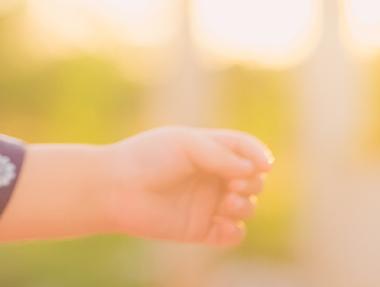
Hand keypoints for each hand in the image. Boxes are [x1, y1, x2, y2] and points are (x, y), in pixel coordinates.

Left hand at [104, 126, 271, 247]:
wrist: (116, 189)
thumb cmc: (147, 158)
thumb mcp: (185, 144)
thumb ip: (221, 155)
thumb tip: (253, 170)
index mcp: (208, 149)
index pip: (245, 149)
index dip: (259, 155)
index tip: (264, 165)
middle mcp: (210, 176)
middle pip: (252, 180)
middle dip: (253, 183)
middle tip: (234, 184)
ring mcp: (206, 203)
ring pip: (246, 207)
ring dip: (245, 206)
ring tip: (226, 202)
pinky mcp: (200, 229)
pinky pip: (232, 235)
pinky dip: (234, 232)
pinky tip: (220, 225)